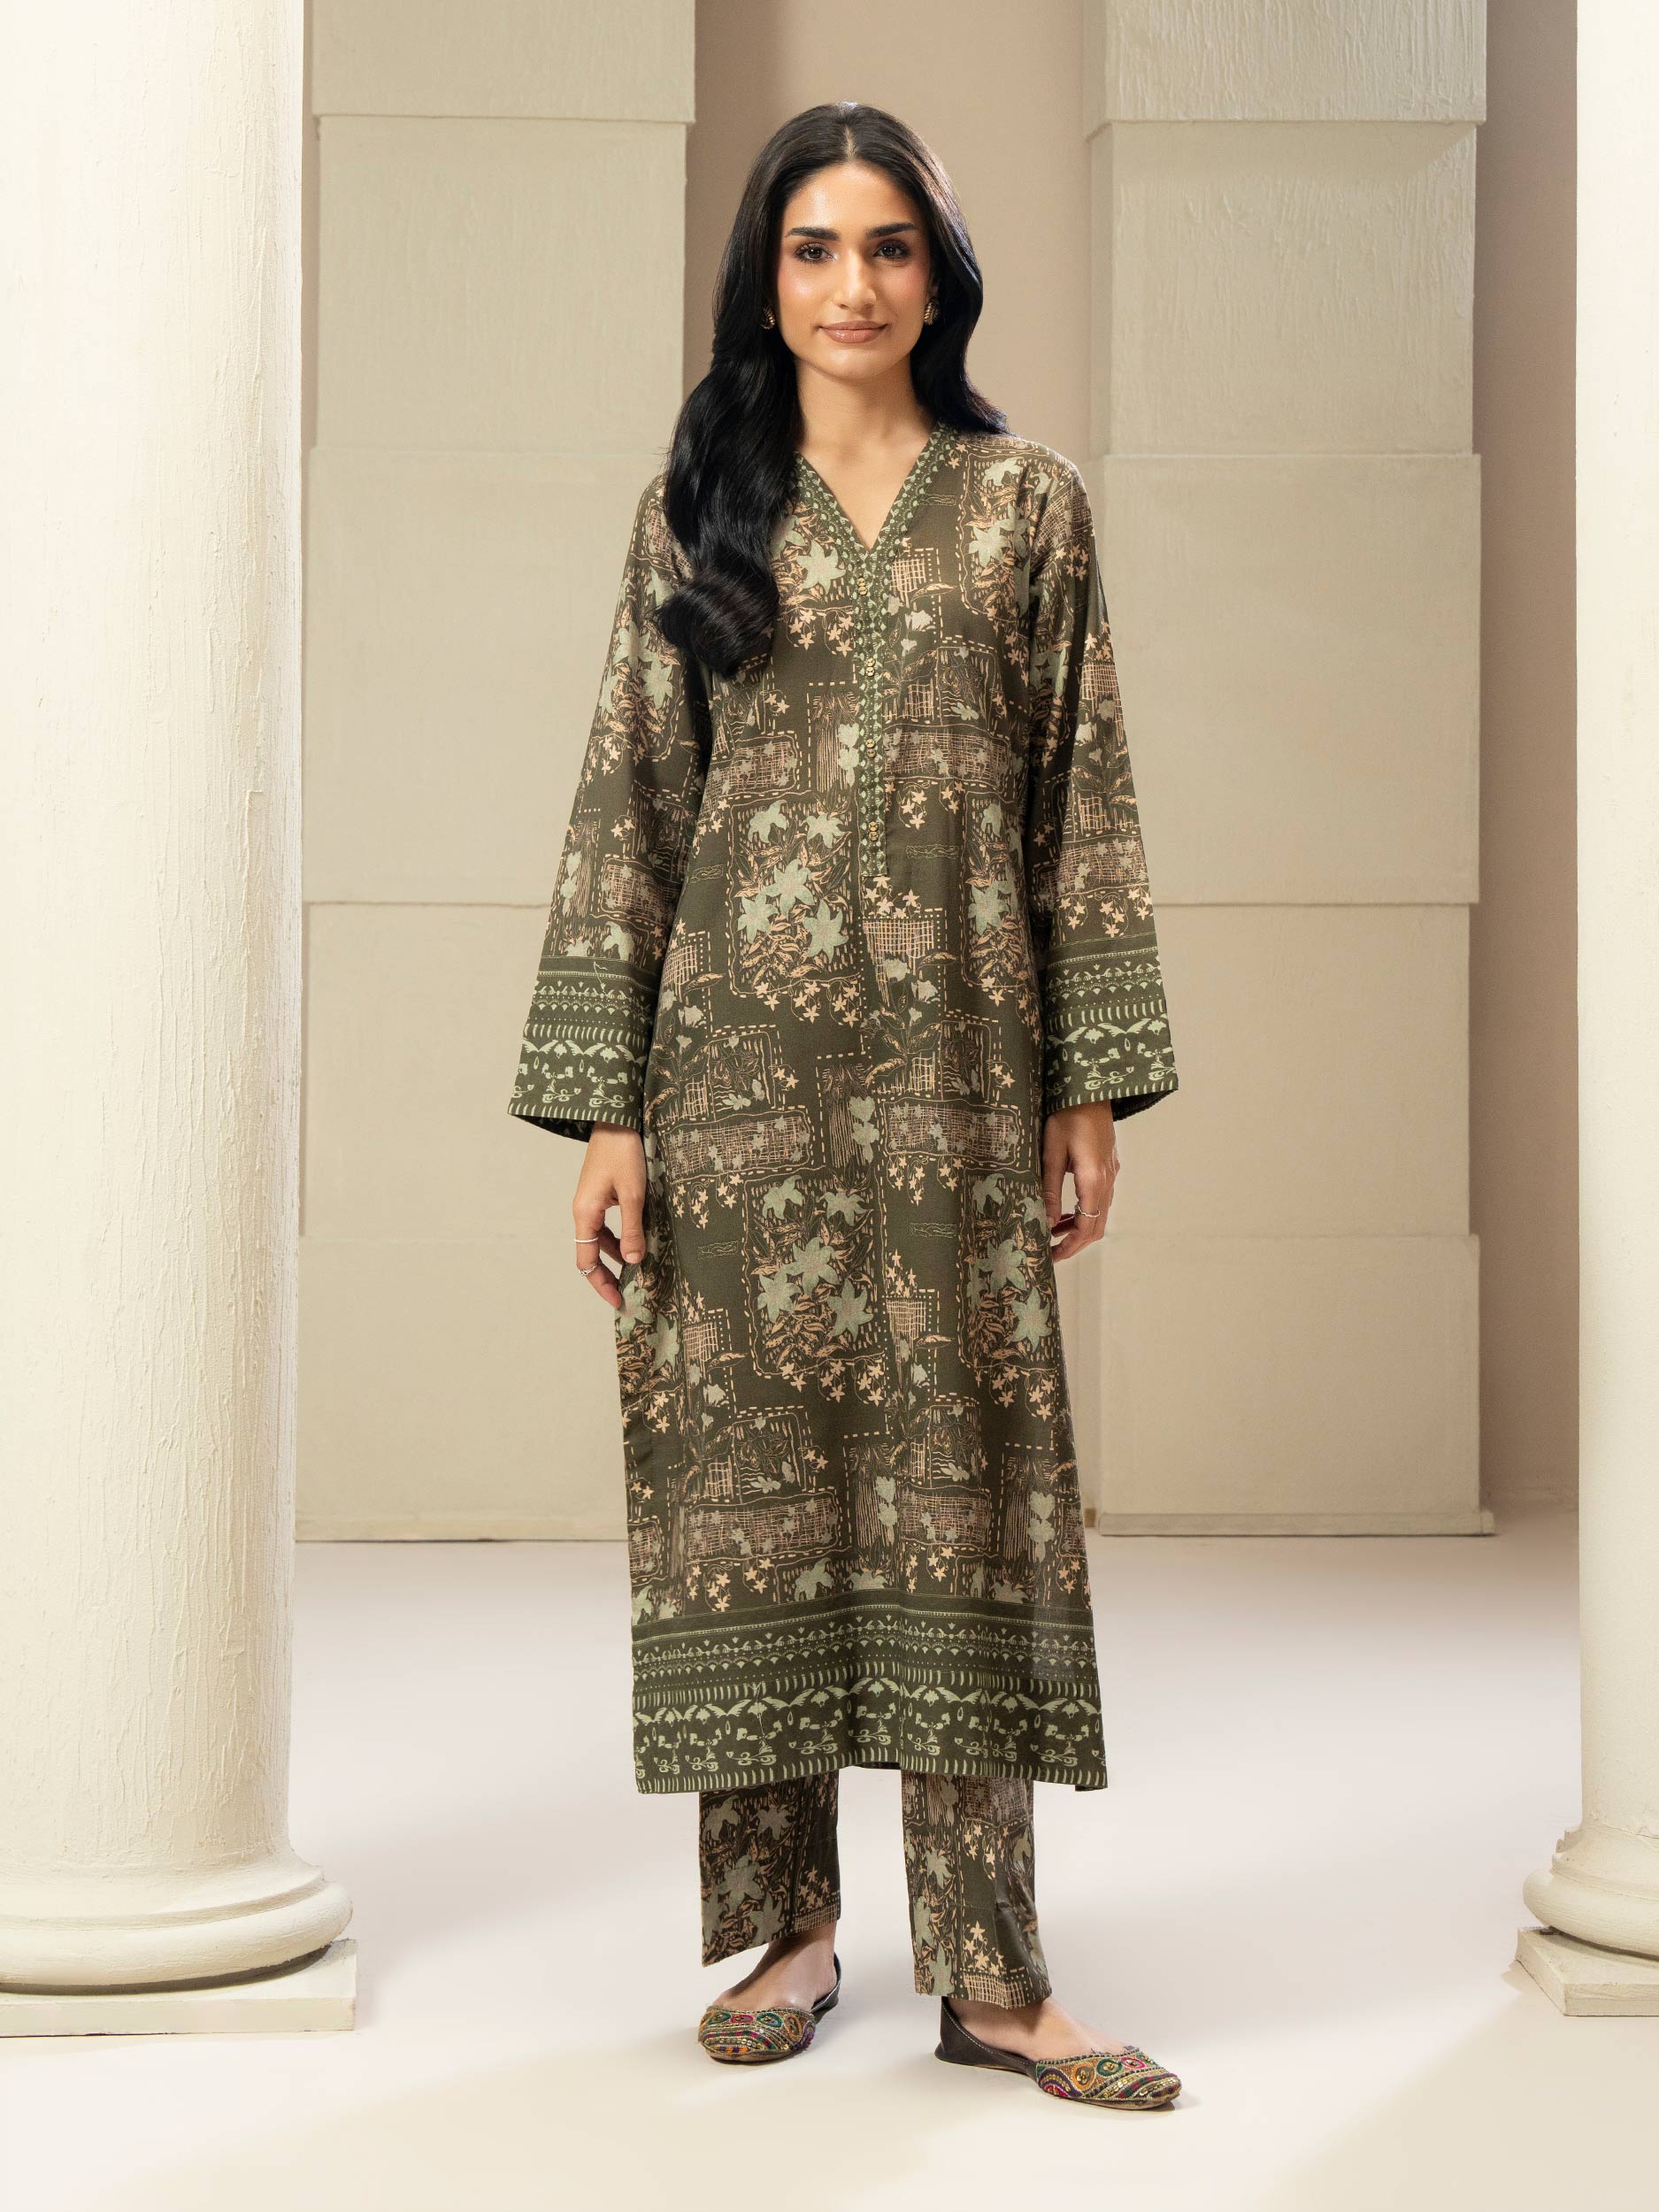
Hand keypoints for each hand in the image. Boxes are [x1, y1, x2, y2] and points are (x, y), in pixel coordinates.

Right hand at [573, 1123, 647, 1310]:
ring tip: (638, 1269)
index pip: (586, 1260)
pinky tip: (637, 1240)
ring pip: (599, 1239)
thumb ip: (633, 1229)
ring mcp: (590, 1203)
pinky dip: (619, 1237)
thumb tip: (634, 1261)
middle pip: (590, 1253)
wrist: (617, 1119)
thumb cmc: (624, 1152)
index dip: (600, 1283)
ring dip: (616, 1255)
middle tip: (628, 1291)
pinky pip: (606, 1225)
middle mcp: (583, 1211)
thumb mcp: (634, 1194)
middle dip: (607, 1274)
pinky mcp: (600, 1195)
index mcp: (584, 1213)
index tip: (618, 1300)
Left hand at [1042, 1101, 1118, 1261]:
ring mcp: (1111, 1173)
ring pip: (1100, 1214)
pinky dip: (1085, 1212)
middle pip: (1097, 1225)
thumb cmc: (1067, 1115)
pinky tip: (1067, 1211)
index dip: (1071, 1245)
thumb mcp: (1052, 1151)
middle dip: (1076, 1243)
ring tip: (1055, 1233)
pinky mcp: (1108, 1166)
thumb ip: (1051, 1188)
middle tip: (1052, 1253)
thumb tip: (1048, 1221)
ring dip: (1080, 1228)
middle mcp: (1107, 1180)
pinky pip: (1101, 1199)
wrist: (1090, 1090)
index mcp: (1093, 1179)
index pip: (1087, 1226)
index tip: (1052, 1256)